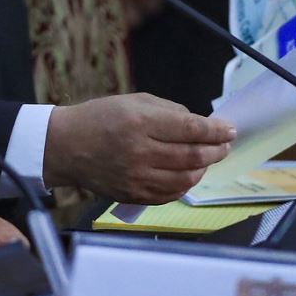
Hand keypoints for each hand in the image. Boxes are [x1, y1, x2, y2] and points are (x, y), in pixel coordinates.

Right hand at [43, 93, 235, 202]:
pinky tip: (188, 175)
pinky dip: (185, 185)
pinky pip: (170, 194)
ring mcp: (137, 177)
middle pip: (193, 156)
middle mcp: (140, 151)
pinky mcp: (133, 194)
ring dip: (204, 169)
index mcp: (140, 122)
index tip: (229, 130)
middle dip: (216, 150)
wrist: (66, 146)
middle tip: (224, 145)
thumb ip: (168, 111)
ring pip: (186, 178)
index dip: (215, 131)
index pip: (191, 129)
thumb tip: (199, 124)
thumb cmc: (100, 118)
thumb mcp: (133, 101)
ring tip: (207, 160)